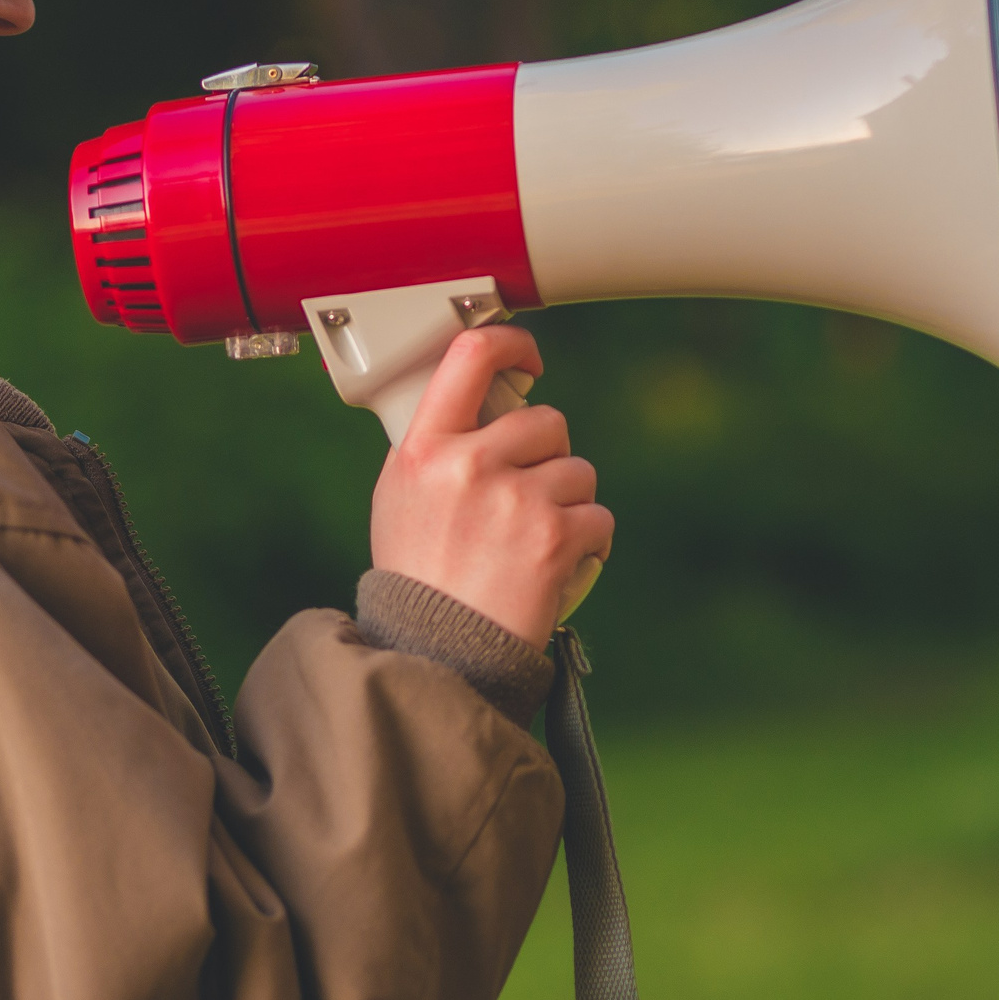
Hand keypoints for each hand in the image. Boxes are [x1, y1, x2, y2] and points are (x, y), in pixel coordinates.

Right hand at [370, 325, 612, 647]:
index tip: (528, 359)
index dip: (510, 344)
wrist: (440, 654)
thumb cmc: (418, 580)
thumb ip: (436, 450)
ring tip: (534, 543)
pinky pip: (598, 517)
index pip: (469, 357)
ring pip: (578, 471)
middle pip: (546, 421)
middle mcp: (468, 464)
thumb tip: (478, 408)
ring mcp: (515, 499)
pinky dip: (588, 544)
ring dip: (569, 504)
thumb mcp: (400, 499)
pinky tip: (558, 567)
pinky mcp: (556, 536)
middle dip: (549, 457)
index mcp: (424, 449)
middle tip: (525, 499)